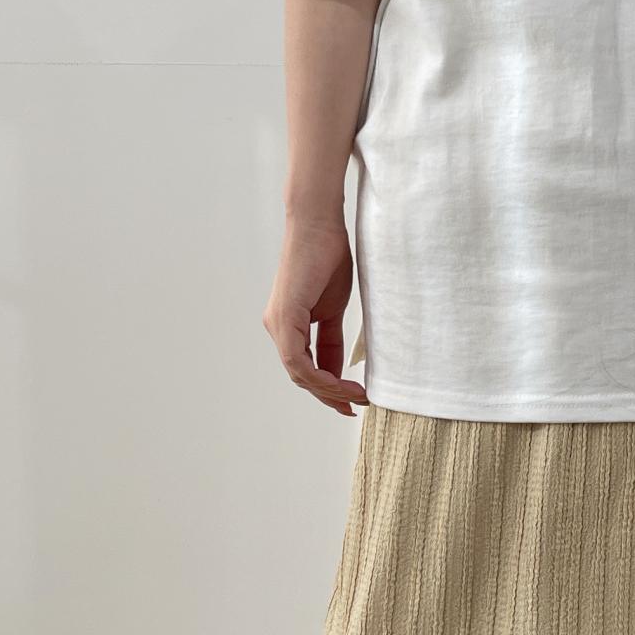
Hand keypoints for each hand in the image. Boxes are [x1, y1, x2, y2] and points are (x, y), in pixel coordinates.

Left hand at [264, 217, 368, 415]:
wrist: (320, 227)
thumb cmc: (329, 258)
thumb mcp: (335, 309)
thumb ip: (331, 340)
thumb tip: (338, 368)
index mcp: (289, 324)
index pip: (306, 367)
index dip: (329, 388)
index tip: (352, 398)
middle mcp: (278, 327)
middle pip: (301, 376)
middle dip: (329, 395)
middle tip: (354, 407)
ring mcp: (278, 323)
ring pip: (299, 373)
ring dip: (328, 389)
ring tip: (356, 395)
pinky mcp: (284, 317)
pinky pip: (297, 360)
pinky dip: (320, 375)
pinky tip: (341, 382)